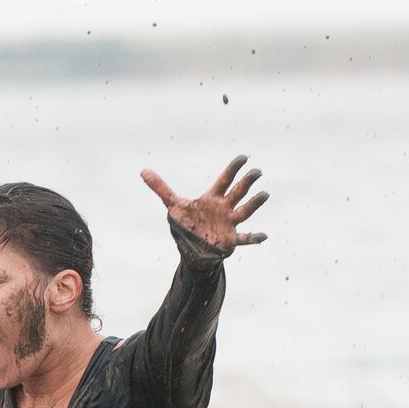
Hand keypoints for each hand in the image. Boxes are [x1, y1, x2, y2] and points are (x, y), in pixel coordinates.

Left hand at [141, 156, 267, 251]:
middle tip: (257, 172)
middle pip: (238, 191)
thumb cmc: (187, 224)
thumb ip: (160, 188)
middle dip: (247, 182)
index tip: (244, 157)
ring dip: (255, 203)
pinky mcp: (230, 240)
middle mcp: (224, 208)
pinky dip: (253, 238)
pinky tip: (263, 236)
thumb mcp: (173, 206)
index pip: (225, 179)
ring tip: (265, 194)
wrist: (192, 249)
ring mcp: (229, 223)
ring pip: (245, 211)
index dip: (234, 168)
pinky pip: (244, 238)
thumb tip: (143, 171)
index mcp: (213, 198)